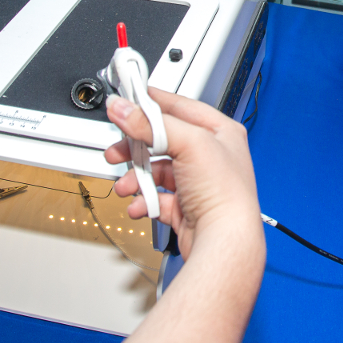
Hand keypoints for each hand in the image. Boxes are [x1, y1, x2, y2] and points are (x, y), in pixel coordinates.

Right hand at [104, 89, 262, 260]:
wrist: (224, 242)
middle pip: (164, 142)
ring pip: (158, 172)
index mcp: (221, 132)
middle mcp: (212, 156)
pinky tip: (139, 205)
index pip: (182, 107)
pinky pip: (158, 199)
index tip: (129, 101)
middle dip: (137, 148)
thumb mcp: (188, 144)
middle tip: (117, 150)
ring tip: (126, 186)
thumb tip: (124, 109)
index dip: (154, 103)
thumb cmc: (225, 193)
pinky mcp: (188, 208)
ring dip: (137, 179)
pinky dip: (145, 201)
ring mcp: (199, 183)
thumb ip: (152, 124)